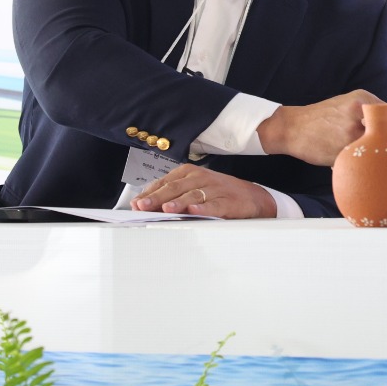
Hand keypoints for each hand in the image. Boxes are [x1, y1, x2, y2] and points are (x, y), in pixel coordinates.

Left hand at [131, 165, 275, 218]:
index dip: (149, 193)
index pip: (165, 182)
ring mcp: (215, 189)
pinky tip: (194, 212)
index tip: (135, 204)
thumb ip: (171, 196)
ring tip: (166, 209)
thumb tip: (143, 205)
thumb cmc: (217, 194)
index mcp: (189, 173)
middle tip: (143, 206)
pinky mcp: (228, 201)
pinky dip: (204, 209)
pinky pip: (214, 205)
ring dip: (178, 202)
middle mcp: (200, 178)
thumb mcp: (193, 190)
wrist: (251, 197)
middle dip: (157, 197)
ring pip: (193, 195)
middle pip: (175, 187)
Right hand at [256, 89, 380, 165]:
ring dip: (385, 157)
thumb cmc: (322, 118)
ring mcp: (350, 132)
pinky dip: (368, 165)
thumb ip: (369, 112)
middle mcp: (359, 113)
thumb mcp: (347, 104)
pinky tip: (369, 169)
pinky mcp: (343, 149)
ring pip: (378, 148)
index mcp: (363, 100)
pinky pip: (363, 160)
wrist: (293, 128)